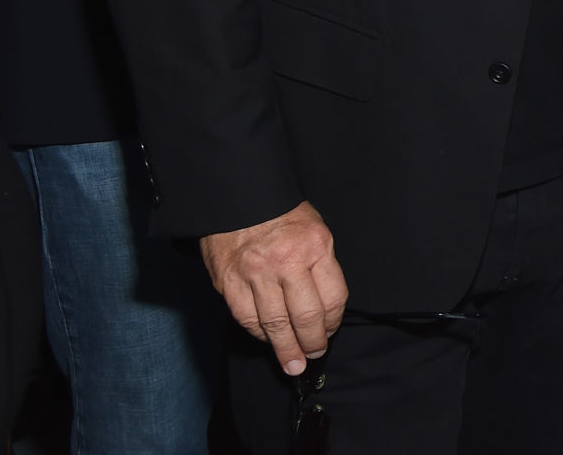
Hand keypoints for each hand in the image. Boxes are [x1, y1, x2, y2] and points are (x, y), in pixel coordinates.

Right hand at [200, 201, 347, 376]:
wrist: (237, 198)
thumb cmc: (281, 214)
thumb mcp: (316, 230)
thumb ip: (321, 266)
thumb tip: (326, 309)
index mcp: (316, 246)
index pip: (333, 298)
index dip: (334, 321)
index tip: (331, 330)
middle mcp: (286, 262)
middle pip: (305, 317)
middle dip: (312, 342)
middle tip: (314, 354)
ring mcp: (255, 274)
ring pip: (274, 324)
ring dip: (285, 349)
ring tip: (292, 364)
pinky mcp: (228, 282)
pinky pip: (246, 318)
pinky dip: (258, 334)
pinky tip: (267, 340)